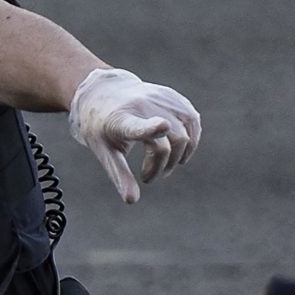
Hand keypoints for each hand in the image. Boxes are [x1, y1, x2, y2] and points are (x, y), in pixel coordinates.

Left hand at [70, 66, 201, 203]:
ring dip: (178, 156)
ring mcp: (161, 98)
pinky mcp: (173, 97)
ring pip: (185, 134)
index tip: (163, 127)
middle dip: (163, 166)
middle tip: (148, 177)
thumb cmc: (101, 128)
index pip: (136, 126)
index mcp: (121, 120)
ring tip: (161, 165)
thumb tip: (132, 201)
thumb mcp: (104, 152)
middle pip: (169, 141)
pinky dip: (190, 140)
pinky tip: (177, 151)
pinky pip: (192, 122)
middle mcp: (143, 105)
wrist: (105, 93)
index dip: (150, 128)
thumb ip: (120, 175)